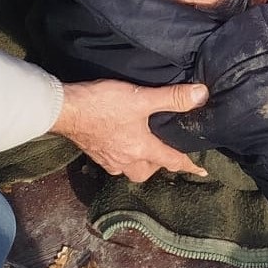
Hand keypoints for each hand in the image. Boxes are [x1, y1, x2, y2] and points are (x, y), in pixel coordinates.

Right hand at [52, 79, 209, 181]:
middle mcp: (125, 160)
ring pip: (129, 170)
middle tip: (166, 152)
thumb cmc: (103, 104)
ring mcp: (107, 159)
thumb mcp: (142, 97)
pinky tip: (120, 144)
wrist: (65, 109)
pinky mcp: (94, 153)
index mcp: (141, 149)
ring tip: (144, 149)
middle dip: (159, 165)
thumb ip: (172, 98)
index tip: (202, 171)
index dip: (189, 165)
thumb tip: (201, 95)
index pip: (171, 161)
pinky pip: (113, 163)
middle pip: (147, 172)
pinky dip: (122, 158)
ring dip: (140, 164)